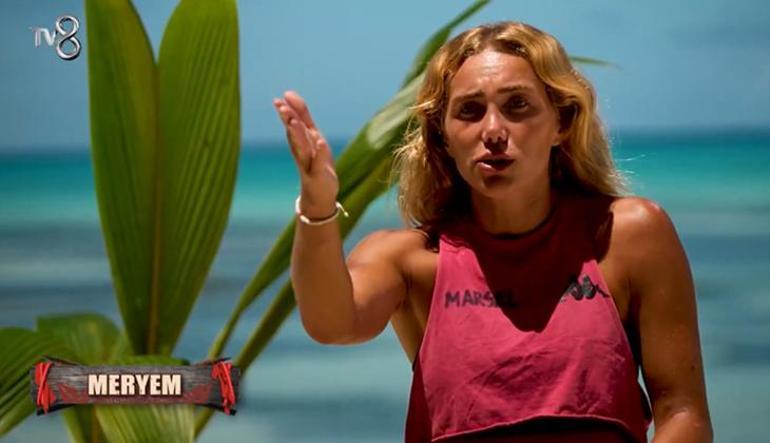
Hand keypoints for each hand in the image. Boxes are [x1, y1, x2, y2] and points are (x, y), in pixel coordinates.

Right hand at [273, 91, 338, 218]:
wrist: (318, 195)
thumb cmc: (315, 162)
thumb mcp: (311, 136)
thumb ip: (303, 116)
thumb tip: (288, 94)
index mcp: (299, 141)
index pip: (292, 123)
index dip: (287, 111)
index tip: (279, 99)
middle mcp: (301, 151)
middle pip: (294, 134)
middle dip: (288, 121)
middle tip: (282, 108)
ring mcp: (309, 163)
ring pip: (302, 147)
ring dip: (298, 135)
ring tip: (295, 121)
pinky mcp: (317, 175)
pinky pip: (318, 163)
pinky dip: (320, 153)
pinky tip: (321, 142)